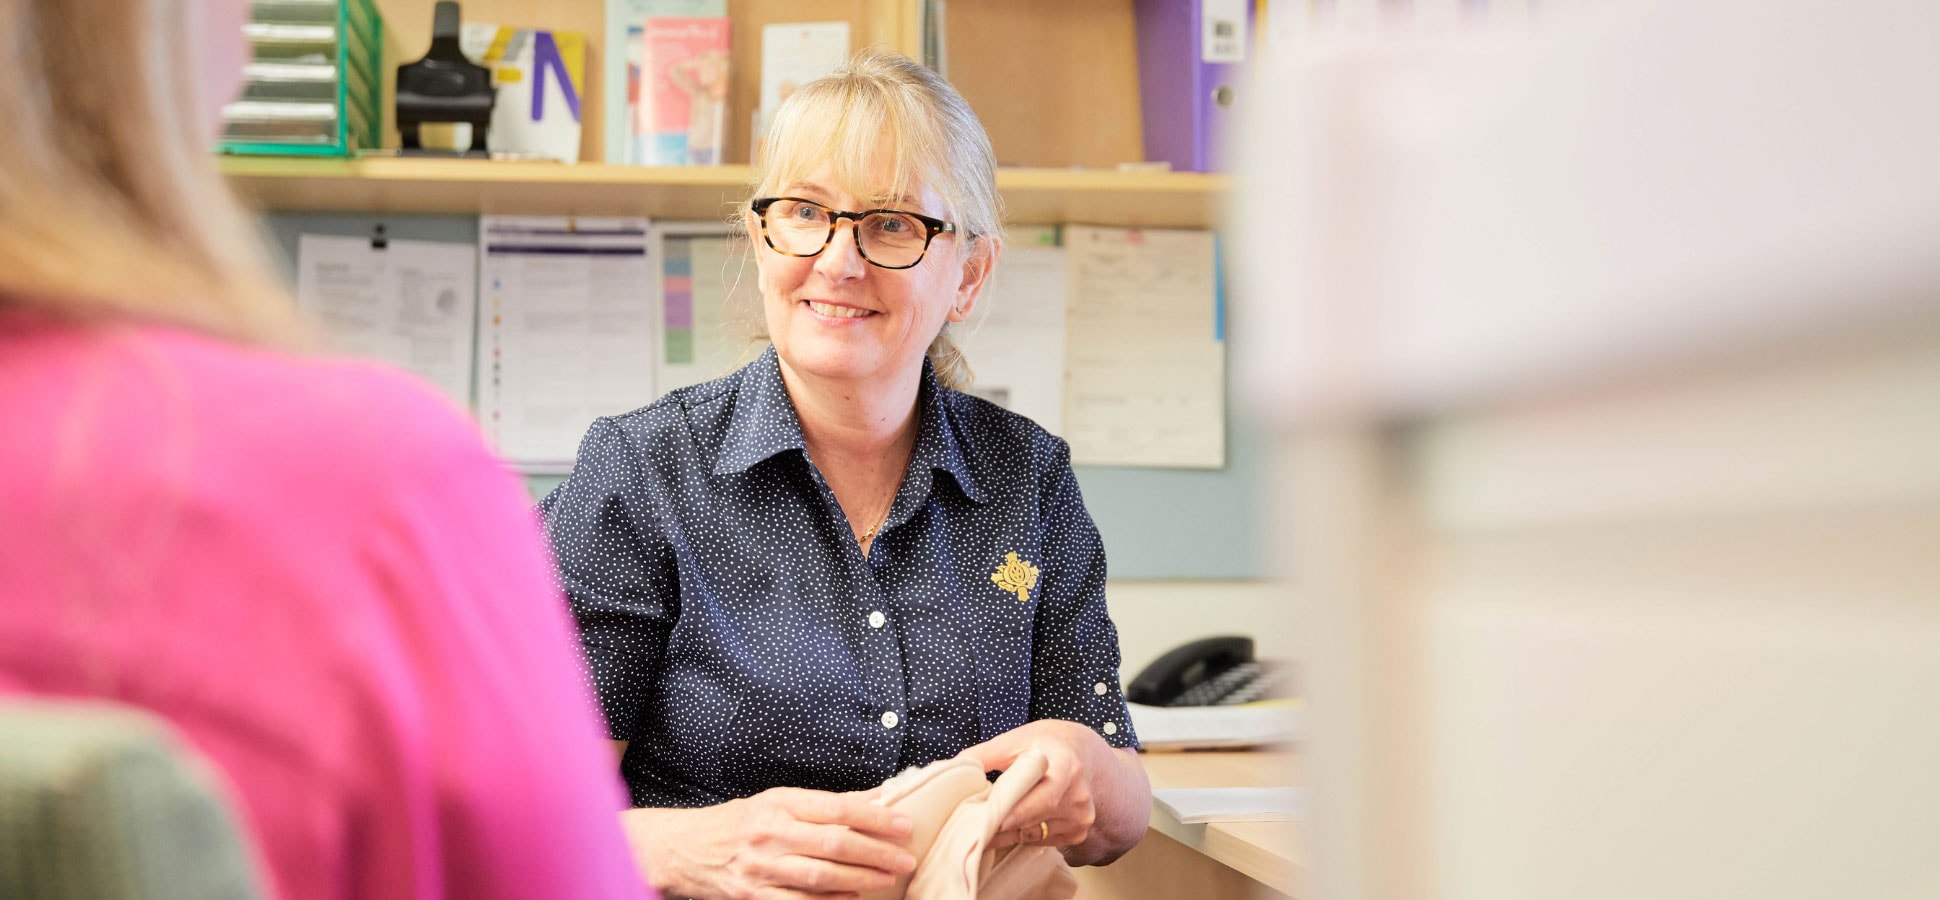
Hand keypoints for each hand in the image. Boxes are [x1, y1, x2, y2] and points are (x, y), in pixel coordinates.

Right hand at [620, 786, 916, 899]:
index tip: (903, 824)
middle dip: (876, 852)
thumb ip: (821, 804)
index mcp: (779, 803)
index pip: (836, 807)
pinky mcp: (753, 896)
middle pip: (834, 843)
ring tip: (888, 878)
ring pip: (821, 876)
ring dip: (861, 878)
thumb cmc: (737, 822)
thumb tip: (873, 800)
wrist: (684, 849)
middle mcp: (770, 834)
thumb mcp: (775, 801)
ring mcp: (761, 868)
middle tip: (905, 857)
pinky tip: (854, 898)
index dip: (874, 817)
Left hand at [955, 719, 1119, 853]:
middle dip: (1000, 825)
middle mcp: (1078, 796)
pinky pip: (1041, 841)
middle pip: (1033, 821)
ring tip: (985, 823)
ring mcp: (1080, 818)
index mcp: (1066, 767)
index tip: (989, 821)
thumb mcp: (1016, 739)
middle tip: (971, 829)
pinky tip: (1011, 824)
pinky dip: (1022, 835)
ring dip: (1007, 832)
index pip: (1042, 798)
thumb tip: (952, 770)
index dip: (1015, 811)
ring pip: (1033, 835)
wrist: (1083, 752)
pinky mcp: (1077, 833)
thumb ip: (984, 754)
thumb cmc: (1047, 743)